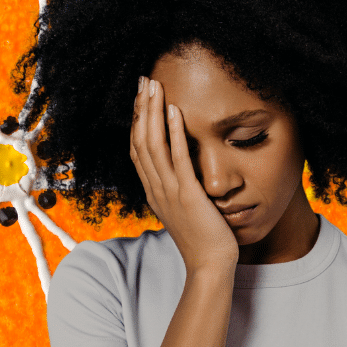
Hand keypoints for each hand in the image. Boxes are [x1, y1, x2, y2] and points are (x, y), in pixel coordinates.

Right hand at [130, 76, 238, 273]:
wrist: (210, 266)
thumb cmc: (203, 239)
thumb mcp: (184, 210)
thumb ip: (178, 189)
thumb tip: (181, 174)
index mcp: (153, 190)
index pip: (137, 149)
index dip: (136, 121)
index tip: (140, 98)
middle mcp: (156, 188)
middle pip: (139, 140)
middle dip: (140, 108)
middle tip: (143, 80)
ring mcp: (169, 191)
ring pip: (152, 145)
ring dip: (152, 112)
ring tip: (154, 86)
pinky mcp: (187, 195)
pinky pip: (177, 159)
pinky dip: (174, 133)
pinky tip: (175, 111)